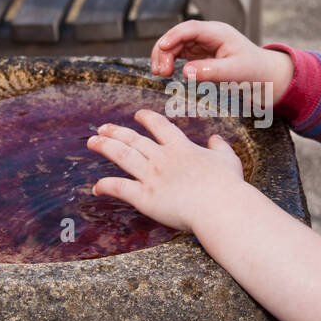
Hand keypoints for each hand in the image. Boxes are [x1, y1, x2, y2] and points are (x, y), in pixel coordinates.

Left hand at [86, 108, 244, 232]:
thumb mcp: (228, 159)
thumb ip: (220, 147)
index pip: (160, 126)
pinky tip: (96, 187)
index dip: (147, 118)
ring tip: (92, 141)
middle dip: (116, 131)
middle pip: (133, 139)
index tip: (138, 115)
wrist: (220, 206)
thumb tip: (215, 139)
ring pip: (122, 156)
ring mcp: (151, 176)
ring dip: (105, 147)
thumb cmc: (227, 185)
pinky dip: (105, 186)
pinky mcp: (145, 197)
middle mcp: (162, 158)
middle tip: (102, 128)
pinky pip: (119, 188)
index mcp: (181, 148)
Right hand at [151, 19, 292, 103]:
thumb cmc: (253, 70)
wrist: (263, 74)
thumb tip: (185, 72)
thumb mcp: (234, 72)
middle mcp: (208, 34)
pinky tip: (165, 72)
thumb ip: (211, 71)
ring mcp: (202, 42)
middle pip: (178, 35)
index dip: (174, 36)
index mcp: (218, 32)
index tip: (163, 48)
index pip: (191, 28)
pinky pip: (179, 53)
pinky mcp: (199, 52)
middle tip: (161, 72)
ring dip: (164, 56)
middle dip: (165, 50)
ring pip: (175, 44)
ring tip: (161, 74)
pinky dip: (170, 61)